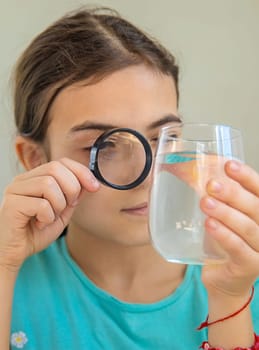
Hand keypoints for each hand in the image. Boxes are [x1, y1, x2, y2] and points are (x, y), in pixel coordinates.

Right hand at [0, 158, 98, 271]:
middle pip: (56, 168)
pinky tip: (39, 224)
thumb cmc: (35, 232)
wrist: (14, 253)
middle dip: (72, 189)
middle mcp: (23, 179)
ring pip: (48, 184)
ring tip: (50, 217)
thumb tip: (89, 182)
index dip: (81, 172)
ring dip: (58, 205)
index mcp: (35, 177)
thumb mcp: (62, 212)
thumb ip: (73, 196)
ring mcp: (15, 190)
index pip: (61, 162)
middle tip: (67, 207)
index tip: (95, 187)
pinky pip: (41, 204)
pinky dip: (47, 217)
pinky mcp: (12, 205)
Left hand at [200, 160, 258, 296]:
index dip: (247, 177)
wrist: (225, 279)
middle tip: (212, 184)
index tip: (228, 164)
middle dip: (233, 194)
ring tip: (206, 202)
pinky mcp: (251, 266)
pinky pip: (238, 248)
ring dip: (226, 213)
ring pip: (248, 227)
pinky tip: (209, 224)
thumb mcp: (224, 218)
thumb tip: (193, 175)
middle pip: (256, 207)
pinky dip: (224, 234)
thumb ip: (218, 200)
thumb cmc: (225, 242)